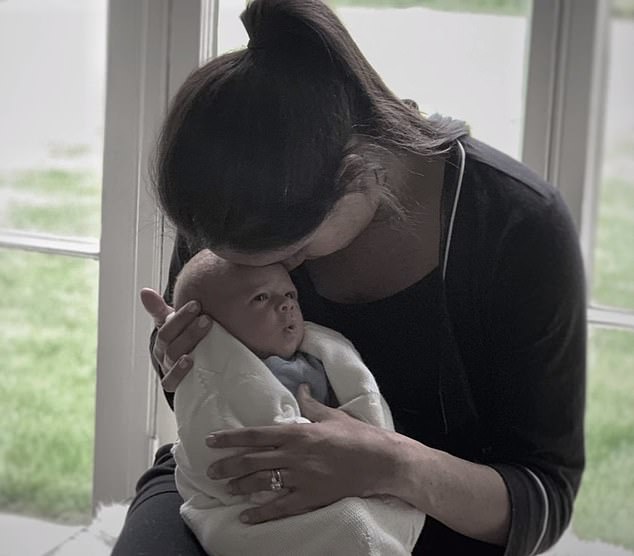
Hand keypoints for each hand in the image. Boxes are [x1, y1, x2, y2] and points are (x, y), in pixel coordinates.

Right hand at [140, 288, 212, 390]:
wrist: (194, 368)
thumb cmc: (183, 340)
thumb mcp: (173, 324)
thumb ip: (160, 310)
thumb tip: (144, 291)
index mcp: (162, 339)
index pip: (166, 328)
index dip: (180, 317)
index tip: (196, 304)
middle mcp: (163, 355)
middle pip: (171, 343)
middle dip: (189, 330)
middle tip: (206, 318)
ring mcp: (169, 370)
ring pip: (174, 358)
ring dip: (189, 344)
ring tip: (204, 335)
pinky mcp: (177, 386)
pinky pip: (172, 381)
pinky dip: (179, 372)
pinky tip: (190, 362)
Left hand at [206, 384, 406, 523]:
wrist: (380, 461)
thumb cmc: (357, 435)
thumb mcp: (332, 415)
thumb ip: (311, 403)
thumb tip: (301, 387)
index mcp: (298, 433)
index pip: (255, 435)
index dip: (231, 438)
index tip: (211, 441)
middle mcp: (294, 455)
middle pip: (252, 461)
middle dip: (228, 466)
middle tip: (210, 471)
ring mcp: (301, 478)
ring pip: (262, 483)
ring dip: (240, 486)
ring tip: (226, 488)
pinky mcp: (311, 497)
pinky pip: (281, 507)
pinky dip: (261, 513)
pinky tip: (246, 516)